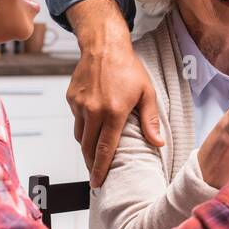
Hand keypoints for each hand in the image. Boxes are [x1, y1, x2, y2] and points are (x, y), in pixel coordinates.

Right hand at [65, 0, 162, 187]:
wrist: (104, 46)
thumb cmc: (128, 68)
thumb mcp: (146, 92)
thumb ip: (150, 120)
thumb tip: (158, 143)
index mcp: (114, 112)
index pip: (105, 149)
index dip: (101, 169)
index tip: (98, 183)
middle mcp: (93, 110)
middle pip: (88, 147)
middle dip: (91, 164)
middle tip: (95, 176)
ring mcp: (79, 104)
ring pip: (80, 135)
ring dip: (86, 147)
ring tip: (94, 154)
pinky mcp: (71, 98)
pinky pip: (76, 120)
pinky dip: (83, 126)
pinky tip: (93, 124)